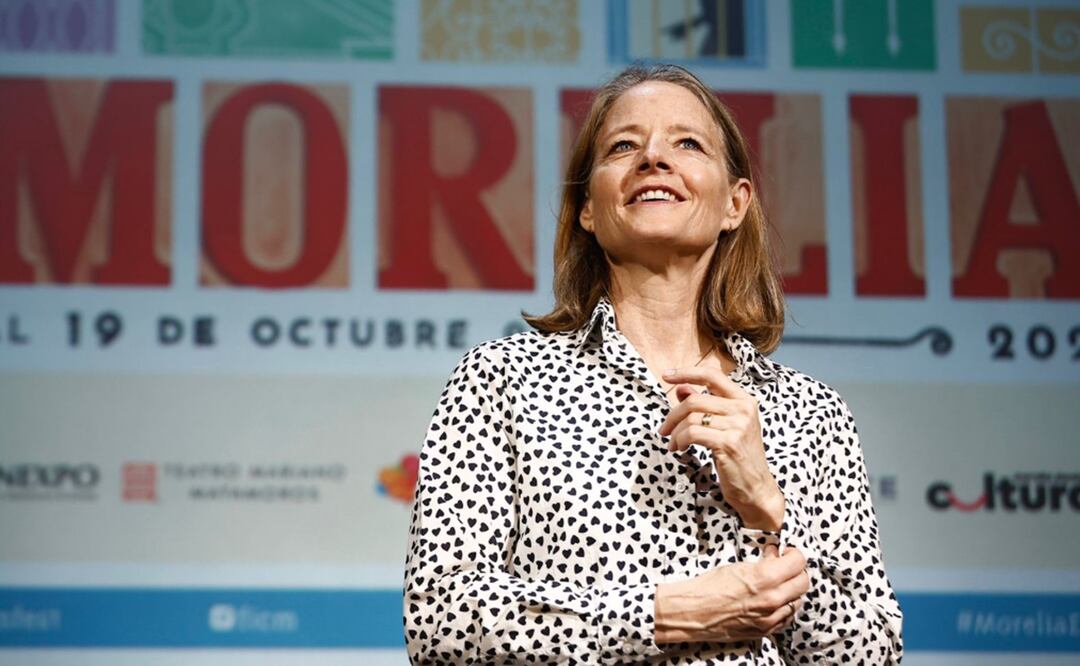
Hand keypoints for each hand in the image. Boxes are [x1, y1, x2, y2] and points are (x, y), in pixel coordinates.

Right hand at [654, 545, 808, 642]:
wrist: (691, 612)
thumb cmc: (708, 587)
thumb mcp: (736, 566)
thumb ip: (761, 563)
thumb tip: (775, 556)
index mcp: (764, 578)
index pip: (798, 562)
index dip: (794, 554)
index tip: (786, 553)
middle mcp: (772, 600)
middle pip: (803, 582)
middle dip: (796, 571)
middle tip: (784, 566)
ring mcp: (770, 618)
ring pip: (798, 601)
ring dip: (791, 590)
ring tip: (777, 584)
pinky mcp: (765, 631)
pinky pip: (787, 618)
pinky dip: (785, 608)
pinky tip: (773, 600)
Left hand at [659, 366, 783, 530]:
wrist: (757, 489)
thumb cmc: (739, 457)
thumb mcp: (724, 426)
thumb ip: (705, 405)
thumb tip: (681, 388)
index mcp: (744, 400)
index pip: (712, 375)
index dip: (686, 373)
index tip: (666, 376)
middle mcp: (743, 409)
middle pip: (694, 400)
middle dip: (672, 416)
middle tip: (664, 430)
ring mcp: (738, 426)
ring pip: (690, 418)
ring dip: (675, 432)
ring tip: (674, 444)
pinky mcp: (728, 443)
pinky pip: (692, 433)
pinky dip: (679, 441)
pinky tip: (680, 449)